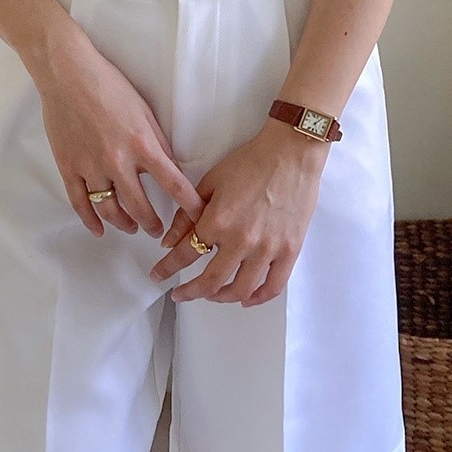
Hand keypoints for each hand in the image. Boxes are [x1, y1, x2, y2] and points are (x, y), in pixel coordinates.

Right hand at [33, 34, 205, 239]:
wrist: (68, 74)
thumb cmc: (109, 86)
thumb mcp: (144, 111)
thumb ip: (157, 141)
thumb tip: (171, 166)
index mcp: (142, 145)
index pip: (174, 184)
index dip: (189, 206)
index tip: (199, 219)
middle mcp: (118, 162)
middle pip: (140, 207)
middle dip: (153, 224)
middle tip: (158, 231)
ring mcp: (90, 167)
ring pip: (110, 210)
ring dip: (124, 224)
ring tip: (132, 227)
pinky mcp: (68, 167)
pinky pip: (80, 203)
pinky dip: (90, 221)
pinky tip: (98, 230)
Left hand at [148, 120, 327, 306]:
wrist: (291, 153)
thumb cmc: (251, 162)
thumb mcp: (210, 181)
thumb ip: (187, 215)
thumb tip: (169, 241)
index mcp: (218, 221)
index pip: (185, 255)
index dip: (167, 268)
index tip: (159, 276)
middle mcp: (241, 241)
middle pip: (211, 282)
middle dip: (191, 292)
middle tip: (181, 294)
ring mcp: (267, 249)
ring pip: (241, 290)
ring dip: (221, 297)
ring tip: (212, 294)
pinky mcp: (289, 251)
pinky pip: (273, 286)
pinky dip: (257, 298)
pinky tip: (246, 297)